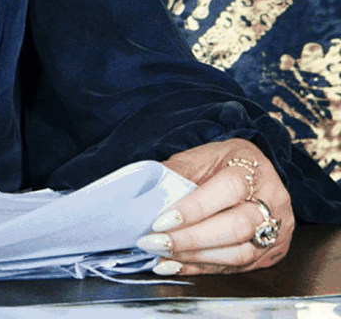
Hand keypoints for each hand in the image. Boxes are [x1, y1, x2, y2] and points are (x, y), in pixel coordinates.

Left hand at [137, 138, 292, 275]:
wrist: (255, 172)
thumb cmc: (223, 162)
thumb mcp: (200, 156)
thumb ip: (177, 173)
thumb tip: (146, 196)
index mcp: (254, 168)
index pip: (227, 189)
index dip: (193, 208)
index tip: (161, 220)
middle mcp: (273, 201)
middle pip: (236, 227)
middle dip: (191, 239)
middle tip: (156, 242)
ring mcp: (277, 230)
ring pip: (239, 254)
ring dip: (196, 258)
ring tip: (163, 256)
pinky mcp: (272, 254)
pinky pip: (237, 268)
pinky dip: (204, 268)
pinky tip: (178, 266)